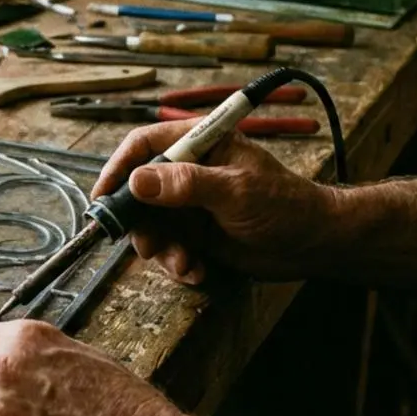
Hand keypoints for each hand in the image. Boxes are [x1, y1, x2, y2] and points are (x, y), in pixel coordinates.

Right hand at [91, 120, 342, 283]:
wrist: (313, 244)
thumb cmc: (284, 205)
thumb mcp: (235, 191)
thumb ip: (186, 185)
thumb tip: (138, 182)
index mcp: (198, 144)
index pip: (143, 145)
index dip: (118, 168)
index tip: (104, 198)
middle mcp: (187, 171)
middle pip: (137, 190)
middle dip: (139, 223)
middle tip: (146, 246)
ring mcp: (188, 204)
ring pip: (149, 225)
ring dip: (160, 249)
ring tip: (184, 263)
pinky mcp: (194, 233)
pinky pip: (167, 248)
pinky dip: (176, 263)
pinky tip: (197, 271)